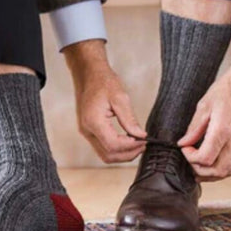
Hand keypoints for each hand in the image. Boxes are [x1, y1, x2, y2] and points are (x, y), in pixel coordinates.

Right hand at [63, 39, 146, 162]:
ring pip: (105, 155)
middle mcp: (87, 130)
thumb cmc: (103, 82)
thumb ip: (129, 119)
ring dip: (123, 154)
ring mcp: (86, 132)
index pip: (113, 145)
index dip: (131, 146)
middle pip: (108, 155)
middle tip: (143, 144)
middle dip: (128, 154)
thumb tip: (141, 135)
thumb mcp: (120, 97)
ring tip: (137, 144)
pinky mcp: (89, 132)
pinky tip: (128, 141)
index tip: (144, 140)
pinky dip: (117, 149)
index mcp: (93, 121)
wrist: (90, 75)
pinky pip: (103, 148)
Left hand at [177, 34, 230, 181]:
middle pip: (218, 171)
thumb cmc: (228, 88)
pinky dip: (223, 166)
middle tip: (190, 160)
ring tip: (199, 165)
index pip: (205, 158)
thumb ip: (194, 128)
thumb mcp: (205, 105)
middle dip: (200, 171)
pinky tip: (213, 158)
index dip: (190, 158)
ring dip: (213, 173)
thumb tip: (183, 143)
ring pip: (229, 171)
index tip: (185, 148)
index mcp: (223, 130)